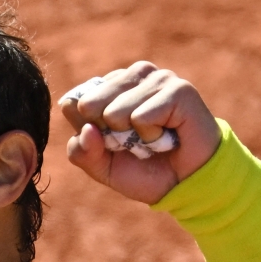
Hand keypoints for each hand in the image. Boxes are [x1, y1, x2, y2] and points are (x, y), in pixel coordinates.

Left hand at [60, 61, 222, 203]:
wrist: (186, 185)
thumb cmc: (145, 170)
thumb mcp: (102, 167)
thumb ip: (81, 151)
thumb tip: (86, 129)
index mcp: (110, 87)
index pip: (74, 103)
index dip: (90, 131)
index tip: (114, 142)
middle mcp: (132, 76)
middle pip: (89, 103)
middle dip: (109, 134)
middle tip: (134, 142)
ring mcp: (156, 79)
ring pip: (115, 111)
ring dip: (133, 137)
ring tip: (154, 139)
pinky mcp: (177, 89)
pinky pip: (141, 117)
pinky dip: (151, 137)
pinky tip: (168, 135)